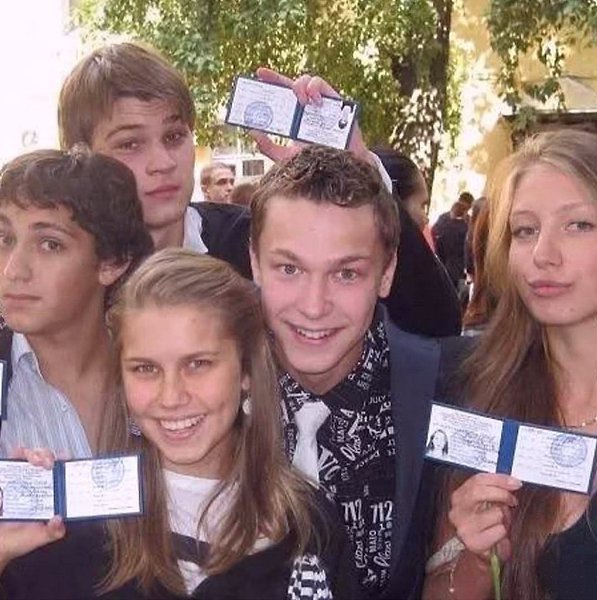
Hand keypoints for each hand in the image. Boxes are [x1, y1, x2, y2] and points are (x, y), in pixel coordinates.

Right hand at [0, 448, 65, 571]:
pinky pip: (11, 461)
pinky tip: (17, 452)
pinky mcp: (5, 479)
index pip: (61, 472)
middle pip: (46, 460)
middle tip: (46, 464)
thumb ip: (52, 532)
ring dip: (34, 453)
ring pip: (30, 457)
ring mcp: (20, 480)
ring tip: (33, 460)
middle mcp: (36, 485)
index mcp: (49, 495)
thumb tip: (59, 519)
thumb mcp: (38, 538)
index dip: (66, 462)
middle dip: (48, 456)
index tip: (66, 457)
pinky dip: (16, 453)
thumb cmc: (15, 542)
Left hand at [250, 68, 369, 162]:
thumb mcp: (286, 157)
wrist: (341, 170)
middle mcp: (307, 106)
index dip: (272, 79)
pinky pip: (324, 86)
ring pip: (308, 80)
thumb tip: (252, 131)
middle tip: (274, 89)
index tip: (259, 73)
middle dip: (280, 79)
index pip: (282, 93)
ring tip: (300, 101)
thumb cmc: (315, 163)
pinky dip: (316, 89)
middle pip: (292, 84)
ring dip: (300, 86)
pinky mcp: (335, 103)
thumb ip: (267, 147)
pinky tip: (313, 102)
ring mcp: (322, 103)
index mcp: (295, 115)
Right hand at [449, 473, 520, 563]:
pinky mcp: (473, 542)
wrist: (482, 553)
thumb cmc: (487, 526)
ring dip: (504, 518)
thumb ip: (495, 490)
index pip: (477, 480)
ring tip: (499, 524)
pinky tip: (497, 535)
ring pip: (495, 513)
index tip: (515, 482)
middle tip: (512, 500)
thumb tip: (512, 482)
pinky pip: (500, 530)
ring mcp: (463, 526)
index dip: (499, 479)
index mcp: (459, 497)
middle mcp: (457, 510)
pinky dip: (503, 533)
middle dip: (501, 494)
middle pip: (479, 491)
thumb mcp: (488, 504)